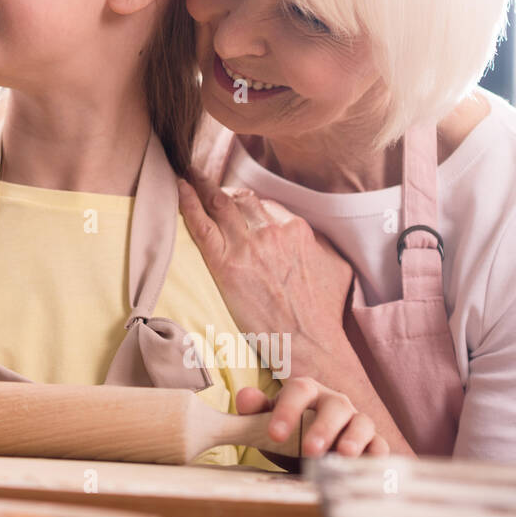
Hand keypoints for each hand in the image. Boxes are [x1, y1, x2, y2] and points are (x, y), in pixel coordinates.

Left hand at [176, 169, 353, 365]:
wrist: (309, 341)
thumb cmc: (324, 311)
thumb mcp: (336, 266)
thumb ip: (320, 243)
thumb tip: (308, 236)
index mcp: (296, 228)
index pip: (264, 204)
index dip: (247, 202)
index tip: (236, 201)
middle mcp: (270, 230)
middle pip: (240, 199)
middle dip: (224, 191)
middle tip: (206, 184)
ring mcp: (246, 245)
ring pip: (219, 203)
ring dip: (201, 186)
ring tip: (188, 174)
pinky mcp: (224, 264)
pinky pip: (201, 225)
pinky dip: (188, 202)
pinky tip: (179, 187)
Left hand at [238, 378, 388, 457]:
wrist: (310, 453)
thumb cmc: (288, 434)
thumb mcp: (267, 423)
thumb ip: (255, 411)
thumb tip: (245, 397)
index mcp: (307, 392)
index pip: (299, 390)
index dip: (287, 410)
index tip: (274, 435)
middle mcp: (335, 402)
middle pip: (336, 406)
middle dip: (324, 428)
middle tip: (310, 450)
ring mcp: (357, 421)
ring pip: (363, 423)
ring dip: (354, 439)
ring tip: (343, 455)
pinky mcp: (373, 443)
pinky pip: (381, 447)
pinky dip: (378, 456)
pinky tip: (369, 467)